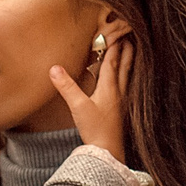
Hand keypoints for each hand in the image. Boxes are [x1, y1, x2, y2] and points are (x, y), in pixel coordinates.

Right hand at [49, 31, 132, 164]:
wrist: (108, 152)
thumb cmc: (95, 130)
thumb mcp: (78, 106)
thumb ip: (67, 87)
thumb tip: (54, 68)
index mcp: (110, 88)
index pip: (112, 62)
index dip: (114, 46)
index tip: (116, 32)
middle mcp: (119, 92)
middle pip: (125, 66)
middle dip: (126, 51)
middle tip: (129, 37)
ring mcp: (122, 102)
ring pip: (127, 77)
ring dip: (128, 63)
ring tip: (130, 54)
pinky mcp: (121, 111)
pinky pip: (126, 88)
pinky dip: (126, 78)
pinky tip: (123, 83)